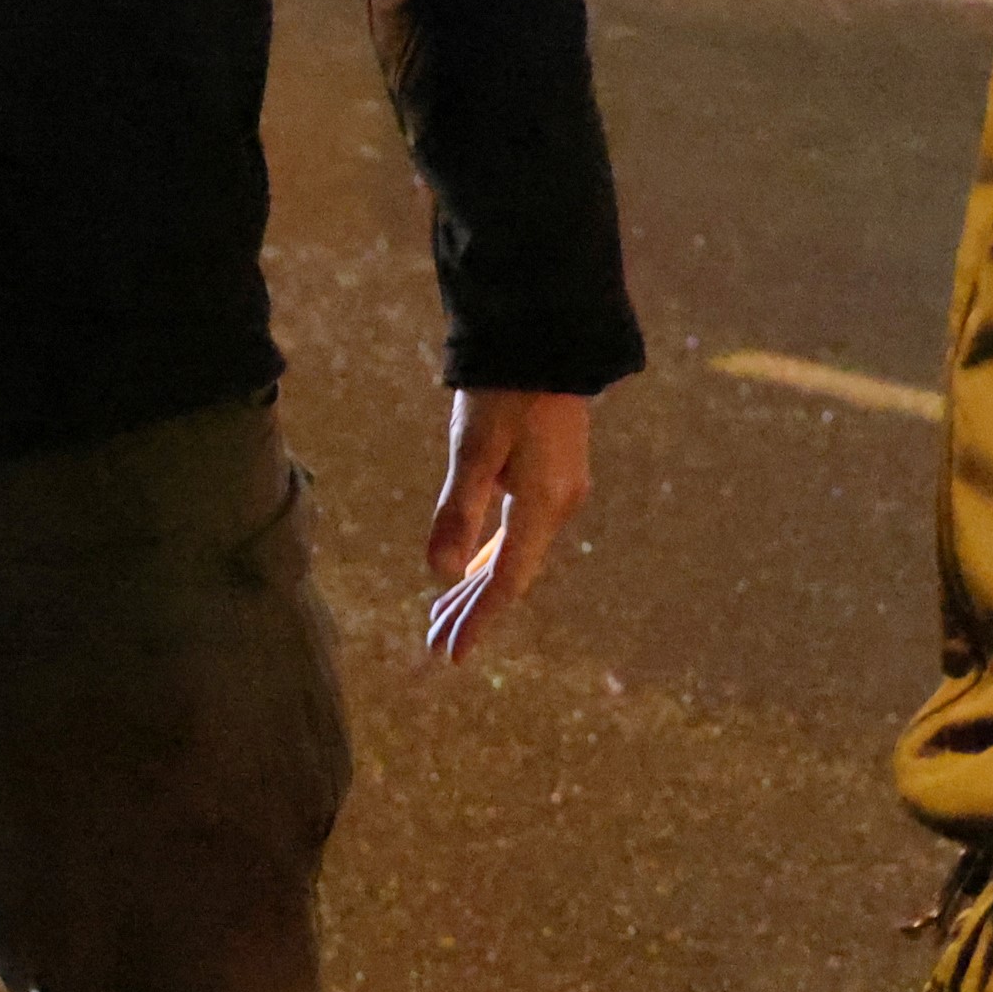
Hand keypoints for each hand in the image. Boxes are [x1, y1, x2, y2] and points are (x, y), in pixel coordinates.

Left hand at [424, 387, 593, 663]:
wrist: (547, 336)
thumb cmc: (506, 386)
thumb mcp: (474, 446)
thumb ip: (458, 509)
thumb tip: (439, 571)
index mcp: (543, 504)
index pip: (507, 580)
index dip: (478, 620)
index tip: (449, 655)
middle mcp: (558, 505)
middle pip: (511, 575)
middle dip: (472, 612)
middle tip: (434, 647)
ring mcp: (557, 492)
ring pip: (514, 556)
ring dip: (478, 589)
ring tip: (442, 619)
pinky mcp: (549, 476)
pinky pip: (517, 533)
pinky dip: (490, 558)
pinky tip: (469, 573)